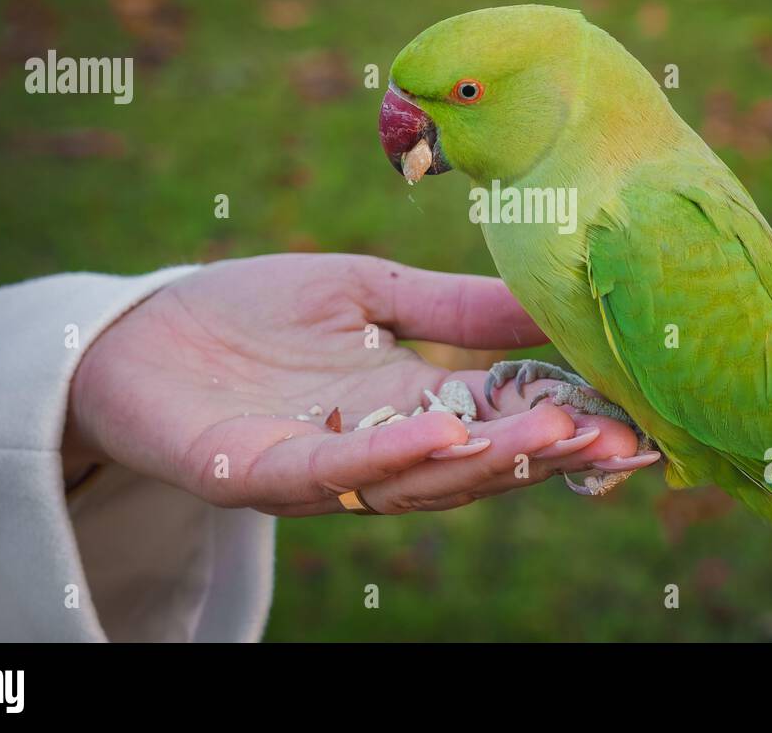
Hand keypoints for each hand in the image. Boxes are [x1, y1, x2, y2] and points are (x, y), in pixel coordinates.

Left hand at [66, 253, 650, 515]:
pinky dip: (390, 456)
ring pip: (417, 480)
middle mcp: (377, 446)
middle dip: (549, 453)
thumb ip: (452, 305)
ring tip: (555, 433)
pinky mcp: (254, 469)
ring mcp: (321, 466)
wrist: (136, 330)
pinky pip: (330, 472)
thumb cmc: (251, 310)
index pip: (503, 418)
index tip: (635, 412)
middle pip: (477, 463)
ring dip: (489, 462)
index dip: (567, 417)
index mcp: (411, 402)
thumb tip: (550, 290)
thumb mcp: (370, 291)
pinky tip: (443, 434)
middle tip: (622, 437)